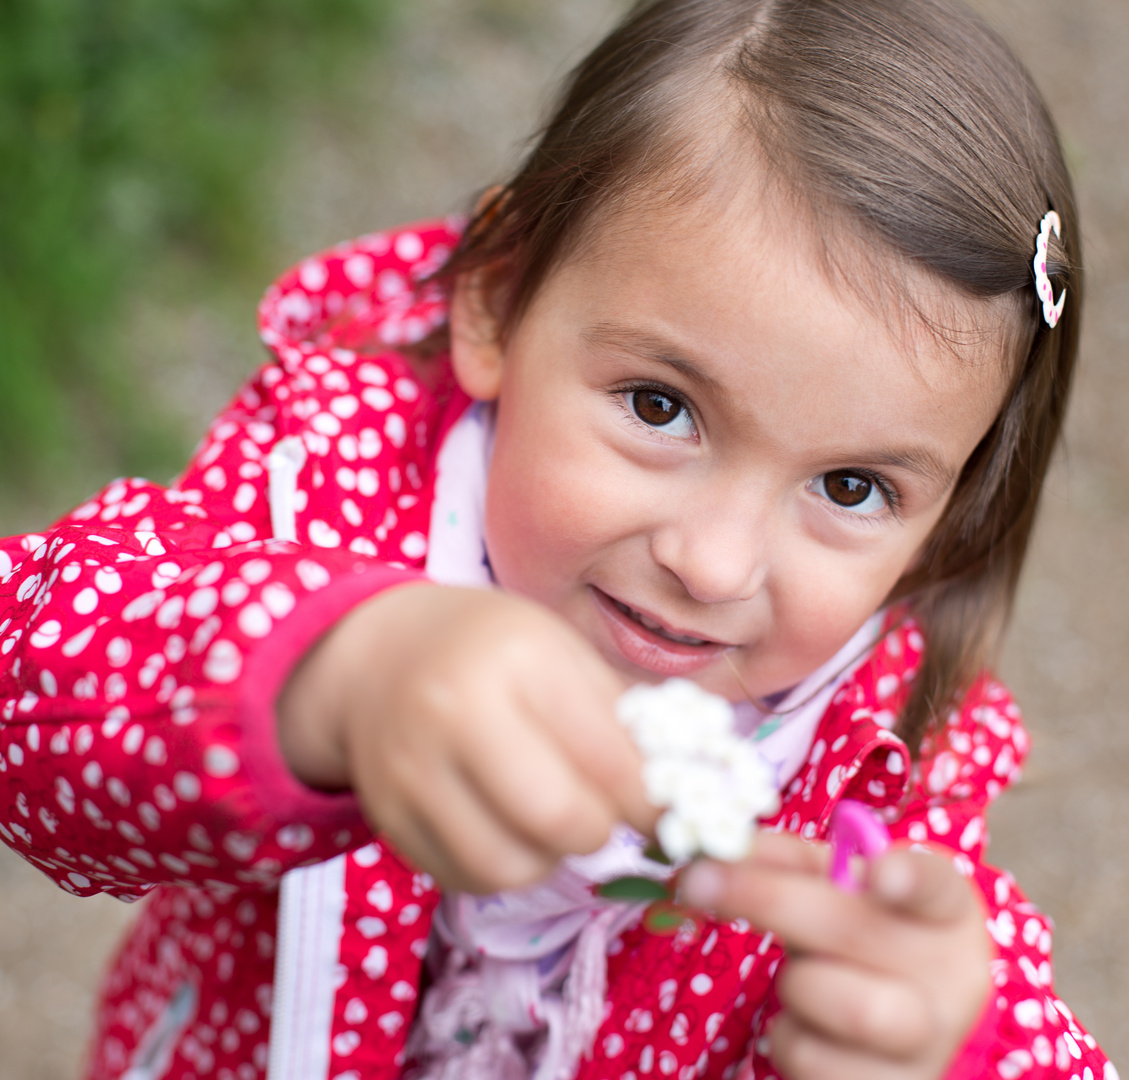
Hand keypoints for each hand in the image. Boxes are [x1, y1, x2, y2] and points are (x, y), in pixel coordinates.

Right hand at [278, 583, 655, 892]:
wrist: (379, 654)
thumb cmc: (490, 647)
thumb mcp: (560, 649)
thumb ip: (620, 714)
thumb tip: (686, 785)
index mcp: (520, 657)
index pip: (609, 758)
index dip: (653, 800)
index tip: (667, 810)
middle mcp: (458, 711)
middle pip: (559, 819)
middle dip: (600, 828)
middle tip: (602, 810)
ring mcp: (412, 768)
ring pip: (511, 866)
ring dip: (550, 856)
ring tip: (549, 817)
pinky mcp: (388, 816)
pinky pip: (466, 877)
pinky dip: (503, 865)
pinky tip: (506, 825)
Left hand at [681, 831, 991, 1079]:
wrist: (901, 1027)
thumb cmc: (858, 934)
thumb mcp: (836, 887)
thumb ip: (786, 860)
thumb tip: (720, 849)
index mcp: (943, 909)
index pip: (936, 884)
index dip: (909, 876)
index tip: (879, 872)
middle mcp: (951, 977)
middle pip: (855, 935)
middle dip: (766, 900)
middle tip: (697, 880)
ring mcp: (932, 1045)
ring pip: (840, 1009)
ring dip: (793, 985)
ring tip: (802, 977)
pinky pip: (814, 1066)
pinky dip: (788, 1040)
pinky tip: (808, 1027)